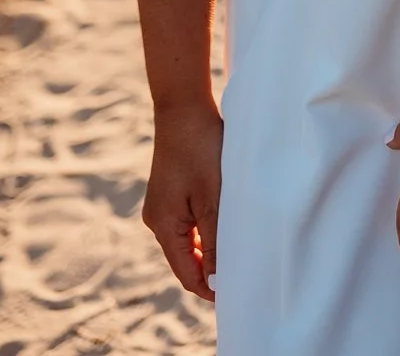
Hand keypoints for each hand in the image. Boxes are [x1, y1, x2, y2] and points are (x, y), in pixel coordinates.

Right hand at [144, 100, 223, 302]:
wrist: (184, 107)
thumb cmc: (200, 149)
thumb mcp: (211, 198)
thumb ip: (212, 240)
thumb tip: (215, 280)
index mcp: (164, 226)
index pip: (186, 273)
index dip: (209, 287)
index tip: (235, 292)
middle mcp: (157, 220)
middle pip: (184, 258)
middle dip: (210, 268)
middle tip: (242, 271)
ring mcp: (161, 204)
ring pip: (186, 239)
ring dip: (208, 247)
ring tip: (237, 249)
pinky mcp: (169, 191)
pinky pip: (186, 221)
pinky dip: (204, 228)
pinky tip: (223, 222)